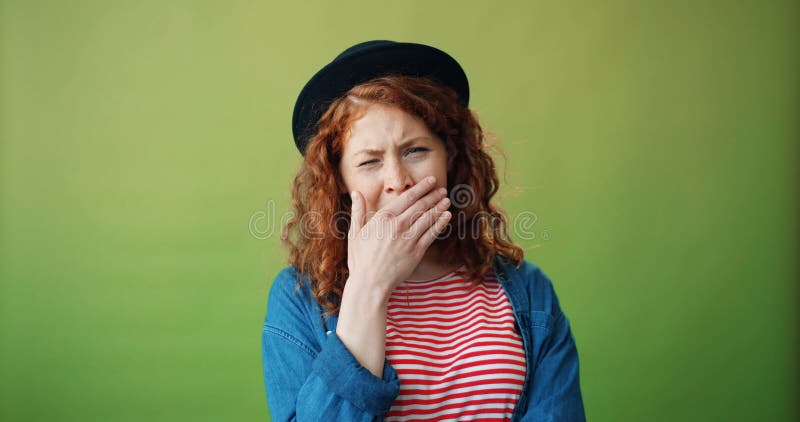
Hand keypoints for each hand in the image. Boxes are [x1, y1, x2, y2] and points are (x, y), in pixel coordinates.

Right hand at [346, 176, 451, 295]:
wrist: (370, 283)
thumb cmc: (360, 259)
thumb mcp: (354, 233)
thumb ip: (358, 211)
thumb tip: (356, 193)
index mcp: (383, 218)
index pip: (407, 198)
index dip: (421, 188)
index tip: (431, 181)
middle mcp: (397, 225)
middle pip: (420, 206)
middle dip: (433, 195)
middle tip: (442, 189)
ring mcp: (408, 239)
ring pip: (428, 218)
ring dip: (439, 207)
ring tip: (447, 201)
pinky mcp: (417, 252)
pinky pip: (431, 234)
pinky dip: (440, 224)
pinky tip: (446, 217)